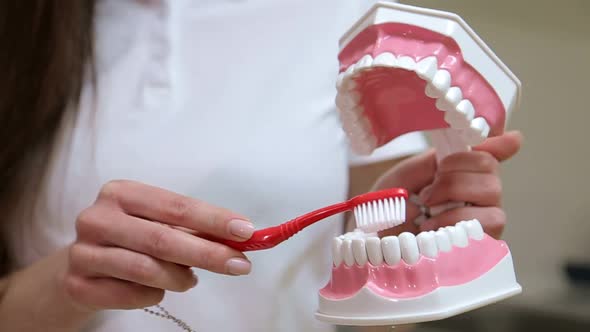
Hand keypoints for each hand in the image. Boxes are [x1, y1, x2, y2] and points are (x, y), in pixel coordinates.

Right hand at [61, 180, 254, 311]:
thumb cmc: (132, 238)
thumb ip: (192, 228)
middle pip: (163, 239)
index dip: (213, 219)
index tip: (246, 231)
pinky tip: (157, 289)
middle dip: (208, 254)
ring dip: (180, 278)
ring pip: (147, 270)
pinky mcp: (77, 284)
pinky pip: (131, 295)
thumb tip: (241, 237)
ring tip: (190, 279)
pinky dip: (154, 295)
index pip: (176, 206)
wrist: (83, 265)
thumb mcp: (157, 223)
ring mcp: (82, 252)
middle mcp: (97, 218)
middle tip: (240, 265)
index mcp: (121, 193)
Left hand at [372, 131, 522, 238]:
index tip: (505, 138)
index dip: (499, 143)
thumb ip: (439, 158)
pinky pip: (489, 219)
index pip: (491, 152)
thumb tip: (479, 143)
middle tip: (427, 190)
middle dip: (453, 173)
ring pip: (493, 190)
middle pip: (490, 167)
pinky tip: (433, 226)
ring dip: (453, 193)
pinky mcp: (485, 241)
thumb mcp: (409, 175)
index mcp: (459, 172)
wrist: (375, 240)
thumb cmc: (393, 209)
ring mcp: (484, 217)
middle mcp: (477, 193)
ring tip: (427, 207)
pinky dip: (455, 218)